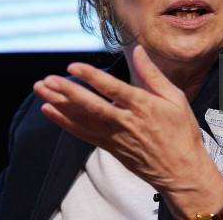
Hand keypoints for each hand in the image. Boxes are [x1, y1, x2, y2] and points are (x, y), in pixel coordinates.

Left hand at [33, 44, 222, 218]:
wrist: (181, 171)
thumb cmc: (181, 133)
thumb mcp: (175, 98)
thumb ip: (152, 74)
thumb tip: (138, 50)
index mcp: (143, 106)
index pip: (112, 89)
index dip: (91, 77)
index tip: (73, 66)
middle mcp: (126, 122)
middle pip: (91, 106)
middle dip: (67, 92)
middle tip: (47, 80)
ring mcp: (115, 137)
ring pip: (82, 119)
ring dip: (59, 104)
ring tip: (40, 90)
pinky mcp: (110, 147)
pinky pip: (83, 133)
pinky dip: (64, 122)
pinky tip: (49, 111)